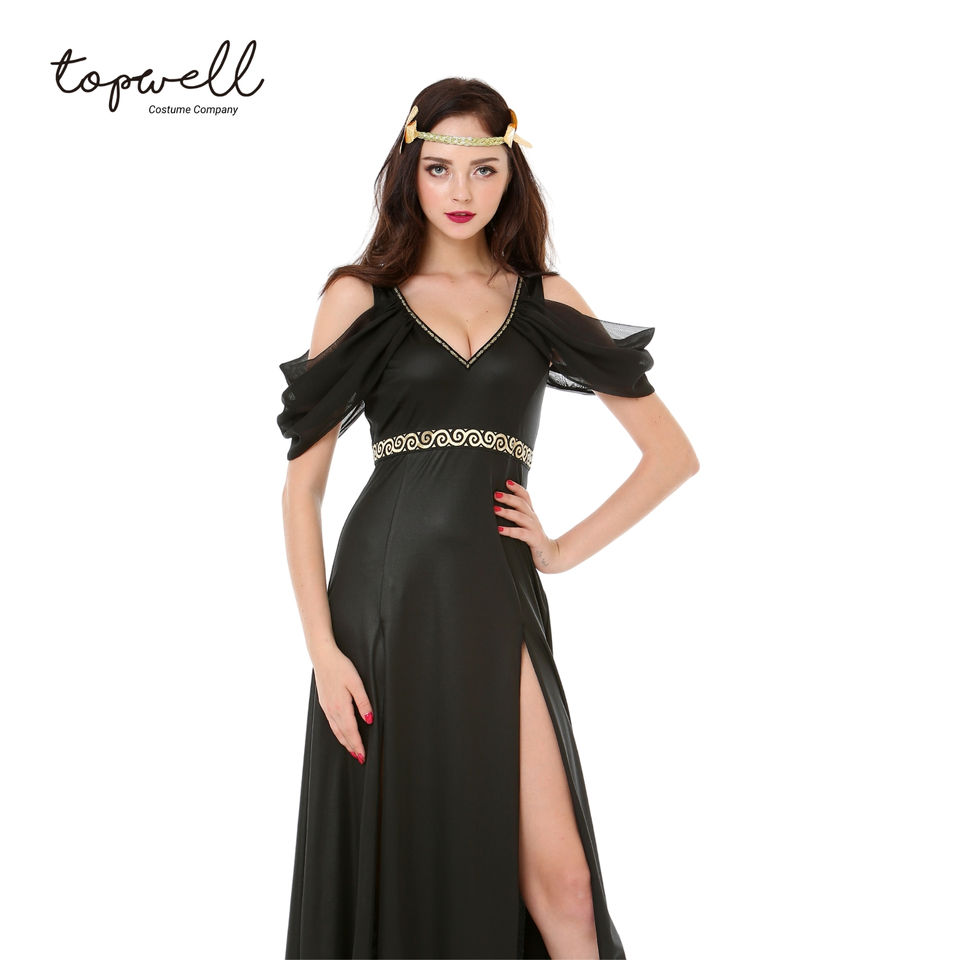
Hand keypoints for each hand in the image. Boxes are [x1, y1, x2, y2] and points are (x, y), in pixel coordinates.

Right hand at [312, 641, 373, 764]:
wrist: (322, 657)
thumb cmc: (341, 667)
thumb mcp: (356, 683)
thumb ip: (363, 702)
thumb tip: (369, 720)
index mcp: (341, 707)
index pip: (351, 731)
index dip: (358, 744)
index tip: (363, 756)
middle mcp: (332, 710)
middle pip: (343, 734)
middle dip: (351, 747)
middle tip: (359, 758)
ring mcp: (326, 707)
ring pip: (336, 730)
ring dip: (344, 741)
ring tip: (351, 749)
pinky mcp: (324, 702)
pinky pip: (331, 723)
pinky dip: (337, 732)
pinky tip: (340, 732)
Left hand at [493, 480, 569, 573]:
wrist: (551, 557)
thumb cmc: (535, 542)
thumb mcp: (527, 527)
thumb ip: (518, 518)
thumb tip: (498, 510)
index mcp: (531, 514)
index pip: (526, 496)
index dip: (517, 488)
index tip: (506, 482)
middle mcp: (533, 519)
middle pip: (521, 503)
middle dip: (508, 497)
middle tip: (495, 494)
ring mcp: (534, 529)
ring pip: (520, 516)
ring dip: (507, 512)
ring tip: (495, 509)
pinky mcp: (534, 540)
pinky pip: (520, 533)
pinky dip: (510, 531)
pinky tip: (499, 530)